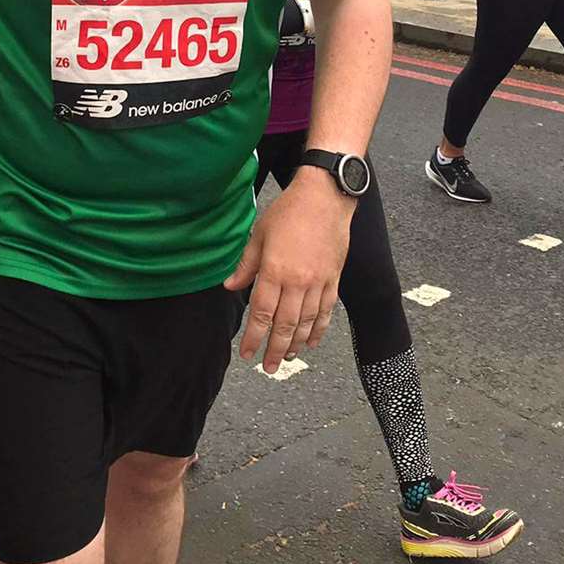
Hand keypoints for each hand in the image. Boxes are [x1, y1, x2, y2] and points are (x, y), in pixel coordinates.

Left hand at [224, 169, 353, 372]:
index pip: (261, 313)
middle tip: (267, 366)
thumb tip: (230, 286)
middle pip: (284, 325)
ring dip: (295, 344)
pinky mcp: (333, 279)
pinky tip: (311, 342)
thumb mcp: (259, 234)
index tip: (246, 353)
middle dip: (274, 349)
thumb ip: (245, 264)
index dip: (253, 337)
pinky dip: (318, 330)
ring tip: (286, 358)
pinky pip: (326, 312)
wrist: (325, 197)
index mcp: (274, 270)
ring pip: (306, 323)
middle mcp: (297, 281)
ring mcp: (318, 282)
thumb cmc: (289, 211)